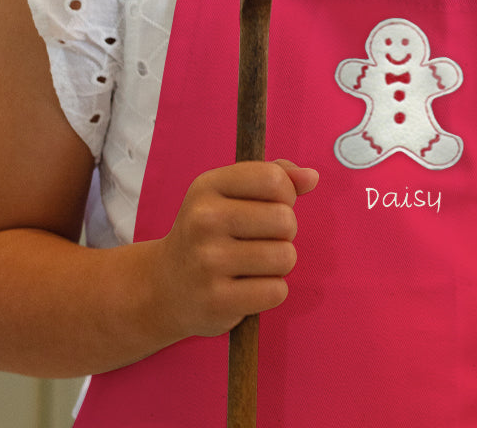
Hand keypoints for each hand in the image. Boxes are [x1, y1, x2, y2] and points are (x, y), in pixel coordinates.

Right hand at [150, 159, 318, 341]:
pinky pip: (276, 291)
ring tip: (255, 263)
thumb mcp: (230, 192)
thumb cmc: (211, 231)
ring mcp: (208, 262)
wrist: (165, 286)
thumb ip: (275, 176)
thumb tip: (311, 177)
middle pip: (285, 219)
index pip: (273, 179)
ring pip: (285, 257)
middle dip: (285, 231)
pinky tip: (247, 287)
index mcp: (208, 186)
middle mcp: (204, 221)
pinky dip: (271, 291)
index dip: (286, 193)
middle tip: (261, 239)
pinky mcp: (217, 301)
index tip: (274, 203)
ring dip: (280, 263)